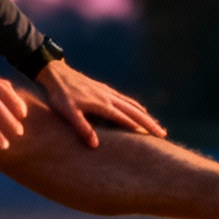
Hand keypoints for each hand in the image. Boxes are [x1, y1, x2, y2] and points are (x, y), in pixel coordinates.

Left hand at [35, 61, 167, 148]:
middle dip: (149, 123)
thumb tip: (95, 145)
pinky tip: (140, 109)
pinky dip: (136, 106)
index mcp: (102, 104)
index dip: (139, 129)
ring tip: (157, 125)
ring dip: (146, 115)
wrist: (55, 73)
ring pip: (132, 105)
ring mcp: (108, 92)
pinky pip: (125, 99)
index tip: (153, 139)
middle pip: (134, 111)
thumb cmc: (60, 95)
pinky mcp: (104, 90)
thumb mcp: (68, 113)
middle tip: (163, 134)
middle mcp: (109, 97)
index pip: (125, 119)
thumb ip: (82, 128)